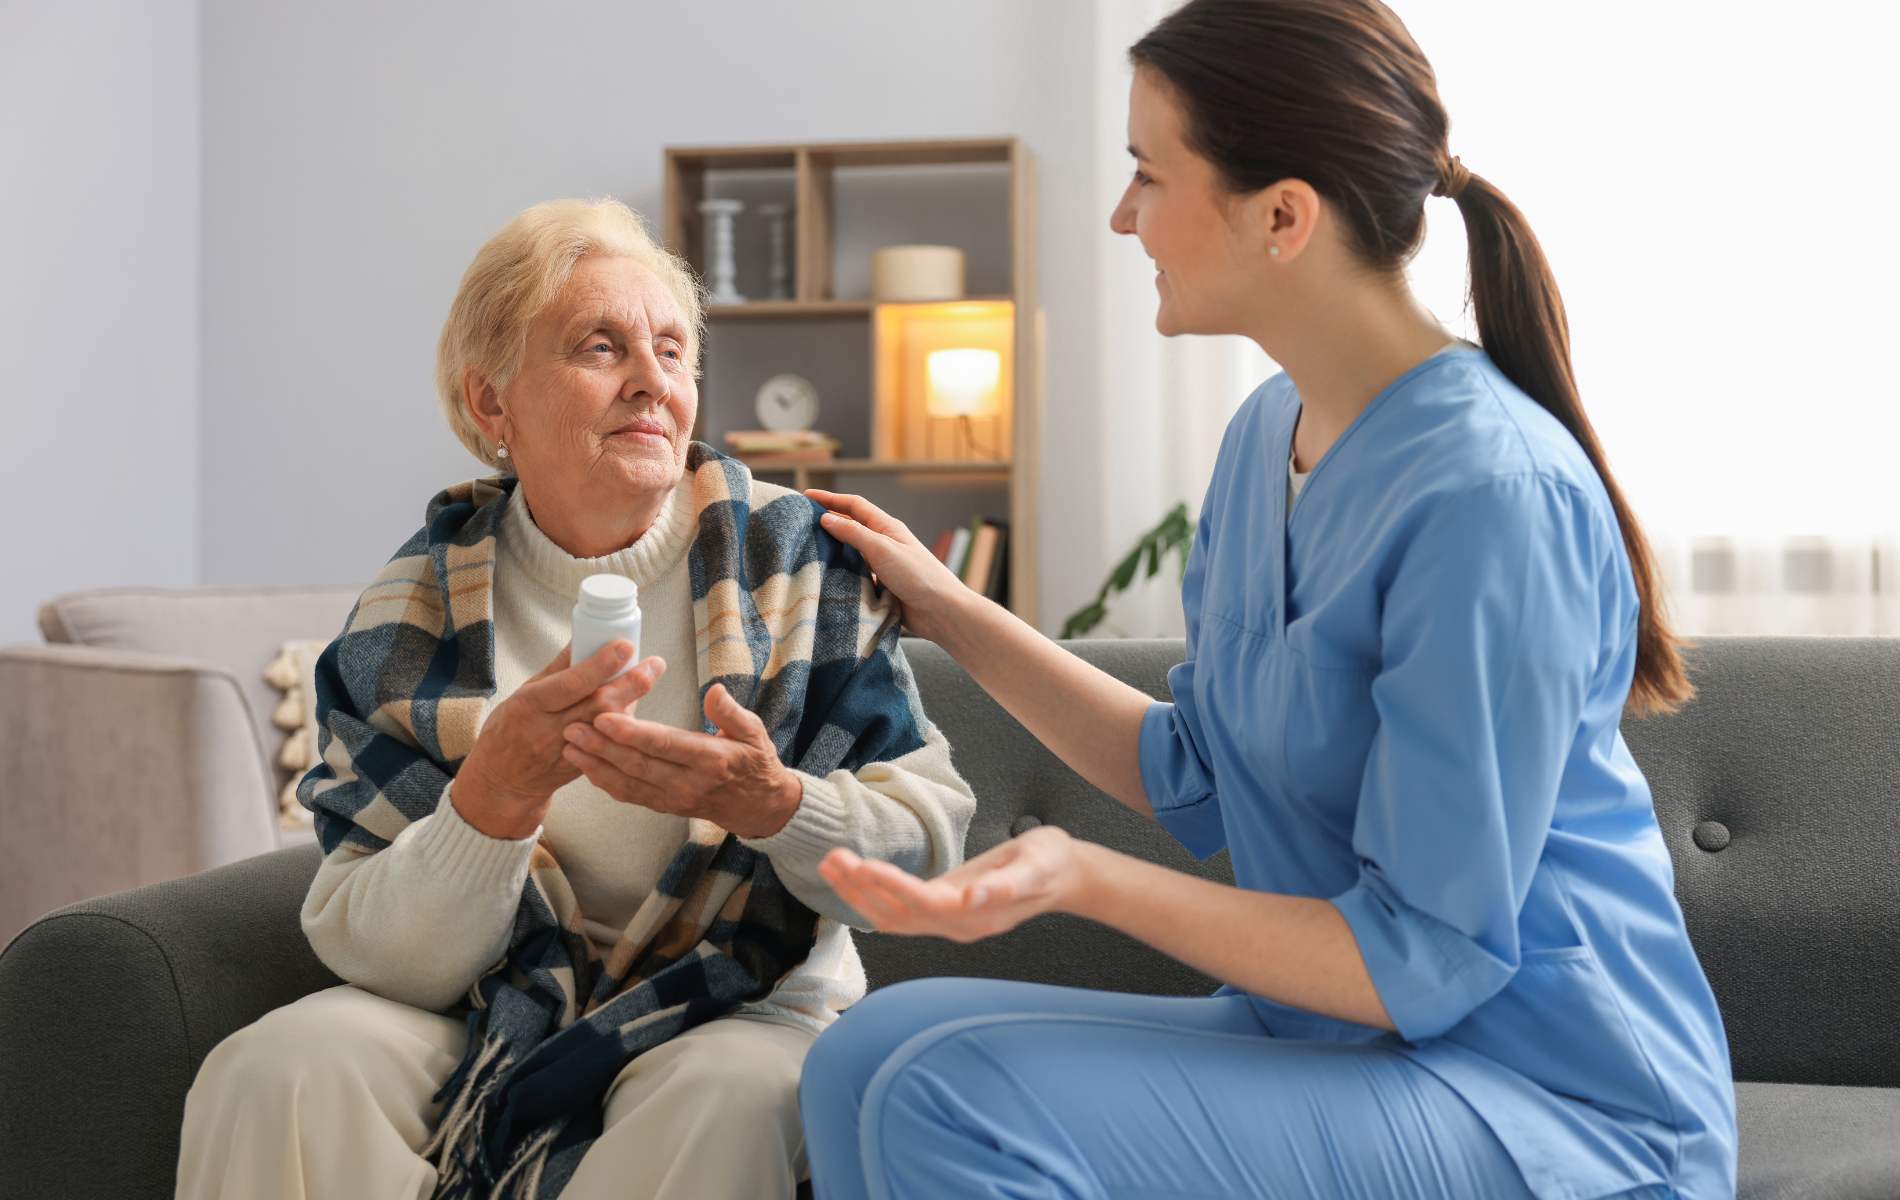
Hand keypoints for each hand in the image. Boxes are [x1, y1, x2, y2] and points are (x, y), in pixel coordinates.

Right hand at [453, 642, 663, 839]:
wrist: (502, 782)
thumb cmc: (510, 730)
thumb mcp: (523, 694)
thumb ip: (557, 669)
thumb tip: (582, 637)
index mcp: (532, 706)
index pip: (572, 684)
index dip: (600, 665)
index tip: (624, 646)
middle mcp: (551, 730)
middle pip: (598, 706)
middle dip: (631, 683)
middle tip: (655, 664)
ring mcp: (568, 752)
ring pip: (609, 727)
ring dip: (633, 701)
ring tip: (649, 675)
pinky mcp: (582, 768)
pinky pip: (609, 745)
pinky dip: (625, 724)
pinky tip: (634, 706)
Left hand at [561, 682, 803, 838]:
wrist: (758, 806)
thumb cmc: (754, 762)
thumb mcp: (754, 732)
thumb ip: (731, 712)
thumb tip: (714, 691)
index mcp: (710, 760)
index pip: (665, 745)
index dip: (633, 733)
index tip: (606, 717)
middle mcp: (689, 783)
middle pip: (639, 765)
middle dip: (602, 746)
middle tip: (574, 726)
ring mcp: (674, 799)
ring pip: (629, 782)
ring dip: (596, 765)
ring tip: (569, 745)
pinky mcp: (664, 806)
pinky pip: (630, 795)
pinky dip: (605, 782)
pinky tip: (585, 766)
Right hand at [804, 489, 978, 643]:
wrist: (941, 612)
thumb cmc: (918, 576)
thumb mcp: (882, 549)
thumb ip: (854, 533)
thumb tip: (825, 518)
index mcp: (887, 528)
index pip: (854, 506)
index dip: (830, 499)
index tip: (807, 496)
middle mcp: (884, 544)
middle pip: (851, 527)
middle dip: (828, 522)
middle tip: (801, 523)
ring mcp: (883, 566)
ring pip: (852, 553)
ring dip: (833, 550)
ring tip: (807, 550)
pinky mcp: (881, 587)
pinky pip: (856, 576)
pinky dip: (842, 575)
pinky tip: (826, 579)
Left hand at [816, 825, 1083, 941]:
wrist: (1063, 875)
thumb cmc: (1049, 863)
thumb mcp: (1035, 866)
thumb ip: (1004, 885)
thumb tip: (972, 898)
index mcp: (975, 914)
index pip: (921, 903)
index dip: (889, 886)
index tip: (861, 865)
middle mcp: (957, 925)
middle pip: (898, 915)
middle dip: (861, 890)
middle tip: (833, 859)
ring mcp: (948, 922)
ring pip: (892, 917)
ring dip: (858, 895)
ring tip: (831, 864)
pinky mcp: (943, 911)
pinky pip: (899, 912)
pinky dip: (871, 897)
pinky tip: (852, 879)